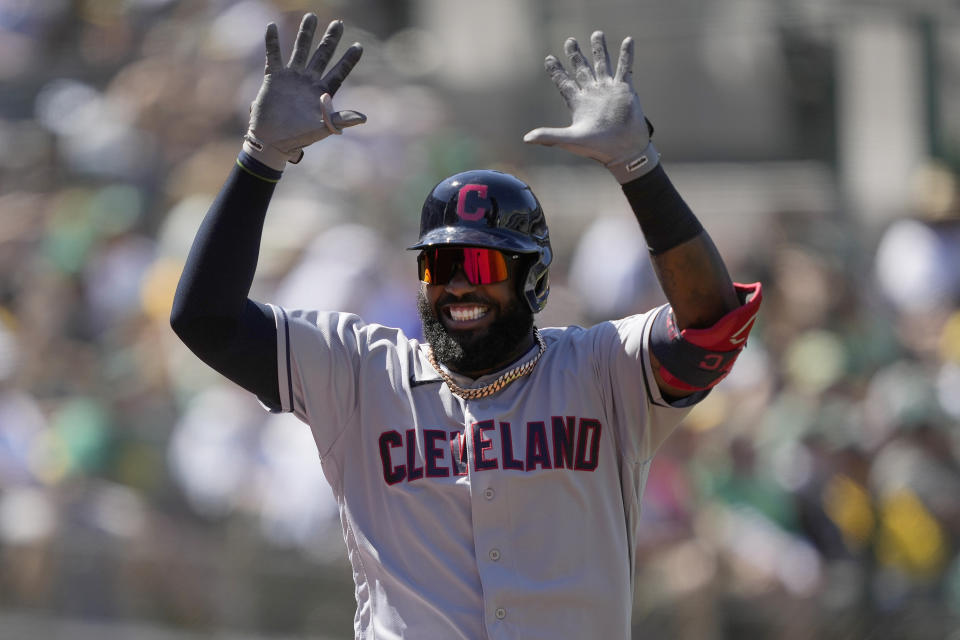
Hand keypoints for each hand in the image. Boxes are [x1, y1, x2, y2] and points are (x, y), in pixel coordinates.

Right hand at [243, 14, 365, 170]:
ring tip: (310, 16)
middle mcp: (309, 81)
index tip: (359, 46)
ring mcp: (292, 77)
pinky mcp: (274, 78)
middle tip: (339, 23)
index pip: (340, 72)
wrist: (273, 140)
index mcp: (323, 92)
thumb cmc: (300, 137)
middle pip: (322, 55)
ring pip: (300, 50)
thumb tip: (363, 118)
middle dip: (330, 39)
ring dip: (305, 34)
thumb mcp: (323, 128)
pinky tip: (271, 27)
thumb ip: (341, 119)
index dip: (349, 59)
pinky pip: (273, 56)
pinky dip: (272, 42)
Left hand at [523, 31, 657, 183]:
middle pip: (581, 69)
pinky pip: (626, 68)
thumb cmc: (597, 147)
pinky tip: (628, 40)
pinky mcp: (625, 90)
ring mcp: (609, 90)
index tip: (549, 58)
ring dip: (599, 49)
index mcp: (578, 102)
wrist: (624, 150)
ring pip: (603, 64)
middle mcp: (592, 93)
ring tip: (597, 33)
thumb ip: (549, 136)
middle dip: (575, 55)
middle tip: (570, 40)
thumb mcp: (570, 140)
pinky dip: (627, 55)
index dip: (556, 71)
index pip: (564, 82)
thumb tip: (526, 139)